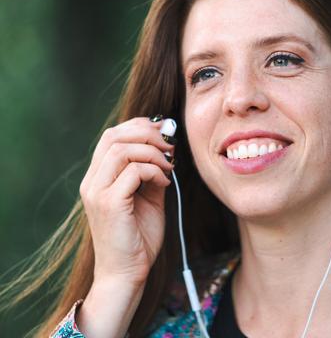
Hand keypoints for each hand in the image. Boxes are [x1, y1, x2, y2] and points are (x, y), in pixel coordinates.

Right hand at [79, 116, 174, 285]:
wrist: (126, 273)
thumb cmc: (138, 236)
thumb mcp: (148, 196)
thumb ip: (152, 172)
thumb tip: (167, 148)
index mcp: (98, 177)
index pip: (112, 136)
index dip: (139, 126)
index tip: (163, 130)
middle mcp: (92, 181)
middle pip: (113, 136)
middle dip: (147, 133)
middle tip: (170, 143)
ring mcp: (97, 192)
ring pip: (122, 150)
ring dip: (152, 152)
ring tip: (170, 164)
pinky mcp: (108, 203)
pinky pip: (133, 171)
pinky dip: (154, 170)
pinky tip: (165, 182)